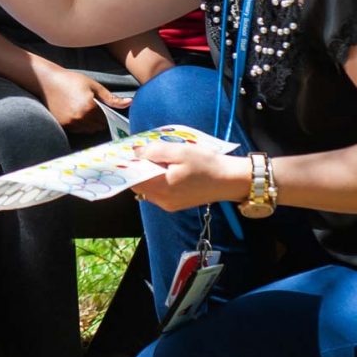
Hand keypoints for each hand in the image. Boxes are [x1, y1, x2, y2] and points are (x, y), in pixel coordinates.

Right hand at [37, 67, 130, 133]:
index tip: (105, 110)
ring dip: (91, 124)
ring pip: (88, 130)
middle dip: (100, 120)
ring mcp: (70, 123)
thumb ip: (111, 98)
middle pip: (98, 127)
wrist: (47, 82)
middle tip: (96, 110)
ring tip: (87, 112)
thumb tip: (129, 103)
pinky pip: (78, 130)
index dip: (108, 115)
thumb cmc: (71, 80)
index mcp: (89, 107)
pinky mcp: (63, 125)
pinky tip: (78, 114)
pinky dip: (81, 125)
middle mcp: (80, 118)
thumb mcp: (93, 86)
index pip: (106, 119)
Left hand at [132, 146, 248, 211]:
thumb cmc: (206, 163)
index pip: (133, 178)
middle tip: (146, 152)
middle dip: (139, 168)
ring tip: (160, 160)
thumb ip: (154, 151)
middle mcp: (162, 200)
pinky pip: (158, 192)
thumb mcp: (179, 151)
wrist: (228, 180)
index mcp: (161, 187)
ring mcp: (168, 205)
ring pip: (147, 189)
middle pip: (139, 184)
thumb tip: (135, 152)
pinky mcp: (175, 205)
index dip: (128, 165)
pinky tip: (168, 170)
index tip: (127, 153)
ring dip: (148, 174)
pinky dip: (157, 181)